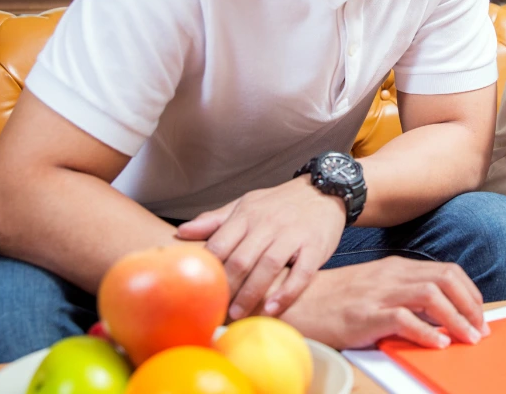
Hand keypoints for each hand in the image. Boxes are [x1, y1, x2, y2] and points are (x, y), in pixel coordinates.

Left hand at [175, 177, 345, 318]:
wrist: (324, 190)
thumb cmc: (280, 203)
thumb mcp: (246, 204)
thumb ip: (215, 220)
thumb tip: (181, 234)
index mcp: (246, 215)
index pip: (220, 245)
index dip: (208, 271)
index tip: (199, 293)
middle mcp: (268, 224)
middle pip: (241, 260)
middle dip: (227, 288)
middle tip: (216, 311)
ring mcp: (292, 234)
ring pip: (268, 267)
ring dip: (251, 294)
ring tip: (239, 315)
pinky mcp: (315, 246)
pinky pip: (301, 273)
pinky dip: (287, 292)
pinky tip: (273, 308)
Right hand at [281, 257, 488, 349]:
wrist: (296, 302)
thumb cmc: (335, 300)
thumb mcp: (375, 288)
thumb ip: (404, 295)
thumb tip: (439, 314)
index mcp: (397, 267)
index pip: (447, 271)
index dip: (469, 293)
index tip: (478, 314)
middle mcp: (392, 275)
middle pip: (446, 280)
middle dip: (470, 305)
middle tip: (480, 329)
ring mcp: (379, 292)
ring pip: (432, 296)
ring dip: (457, 319)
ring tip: (468, 338)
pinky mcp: (366, 314)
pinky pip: (404, 319)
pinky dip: (427, 332)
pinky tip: (438, 344)